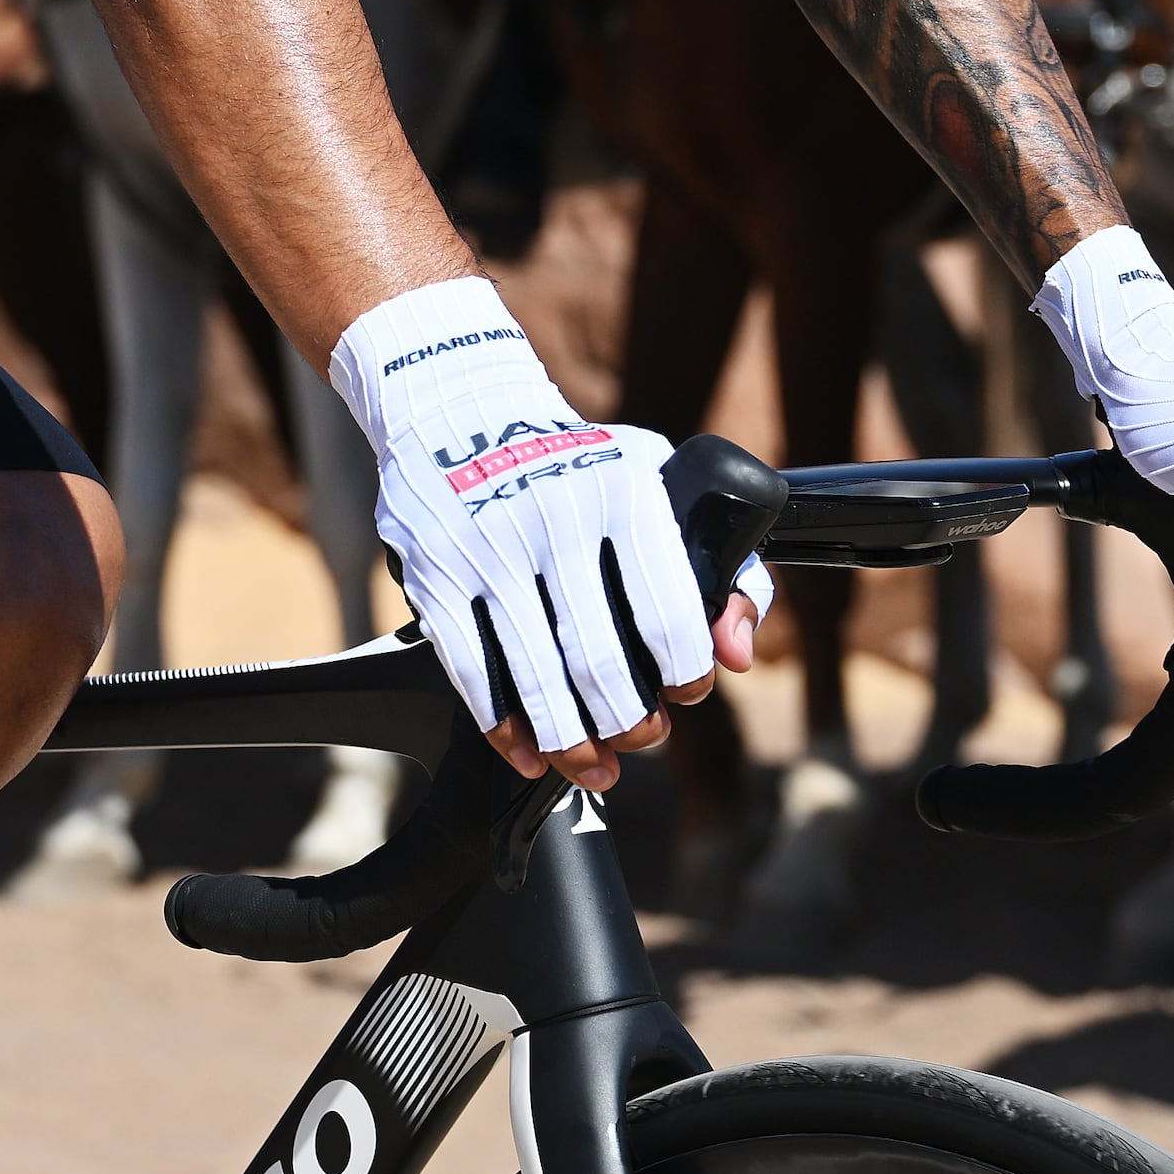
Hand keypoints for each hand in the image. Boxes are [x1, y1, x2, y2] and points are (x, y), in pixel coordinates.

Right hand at [329, 281, 743, 787]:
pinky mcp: (436, 575)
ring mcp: (489, 548)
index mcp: (624, 490)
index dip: (688, 671)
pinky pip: (473, 673)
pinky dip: (505, 729)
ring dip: (572, 743)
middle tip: (641, 737)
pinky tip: (529, 753)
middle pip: (602, 661)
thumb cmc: (577, 461)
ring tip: (594, 766)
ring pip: (538, 679)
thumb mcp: (658, 480)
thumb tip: (737, 654)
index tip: (688, 690)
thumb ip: (724, 565)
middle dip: (631, 721)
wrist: (457, 407)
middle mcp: (557, 517)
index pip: (671, 610)